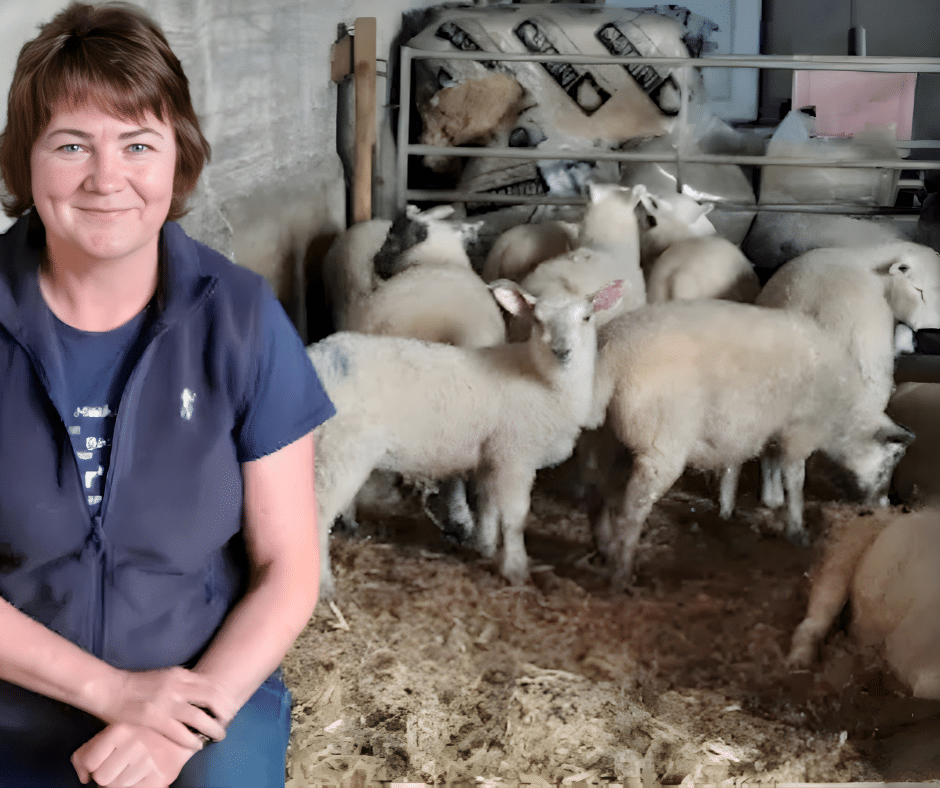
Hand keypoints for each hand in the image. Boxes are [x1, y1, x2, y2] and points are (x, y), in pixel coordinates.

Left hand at [72, 723, 198, 787]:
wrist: (178, 738)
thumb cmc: (137, 738)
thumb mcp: (109, 737)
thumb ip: (85, 754)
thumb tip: (84, 777)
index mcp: (120, 730)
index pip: (90, 762)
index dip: (94, 765)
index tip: (106, 759)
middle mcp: (135, 742)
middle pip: (102, 777)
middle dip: (108, 776)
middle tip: (121, 766)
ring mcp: (149, 760)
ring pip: (116, 787)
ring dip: (121, 784)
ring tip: (132, 771)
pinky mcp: (160, 777)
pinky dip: (135, 787)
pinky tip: (141, 777)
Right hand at [99, 667, 234, 748]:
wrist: (109, 689)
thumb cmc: (135, 684)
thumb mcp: (164, 675)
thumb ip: (181, 681)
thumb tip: (199, 691)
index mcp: (179, 674)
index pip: (210, 684)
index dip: (222, 697)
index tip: (228, 707)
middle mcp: (176, 686)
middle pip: (211, 698)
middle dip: (224, 712)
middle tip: (227, 722)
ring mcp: (166, 703)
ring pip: (200, 717)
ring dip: (212, 728)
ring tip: (218, 735)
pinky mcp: (155, 719)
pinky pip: (181, 732)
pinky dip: (192, 740)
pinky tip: (196, 745)